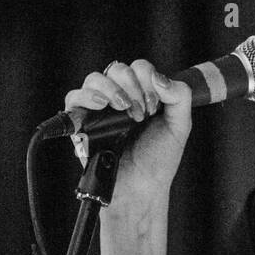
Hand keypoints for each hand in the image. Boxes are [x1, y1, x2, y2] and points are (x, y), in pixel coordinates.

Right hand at [63, 59, 191, 222]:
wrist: (142, 186)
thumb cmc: (159, 158)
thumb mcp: (180, 124)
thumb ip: (180, 95)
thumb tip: (159, 78)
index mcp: (141, 95)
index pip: (139, 68)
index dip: (147, 80)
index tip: (154, 107)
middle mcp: (118, 98)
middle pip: (117, 69)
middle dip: (132, 86)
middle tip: (141, 112)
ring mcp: (98, 109)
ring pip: (94, 79)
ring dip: (111, 89)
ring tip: (124, 109)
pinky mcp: (81, 123)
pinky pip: (73, 98)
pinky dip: (86, 96)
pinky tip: (102, 105)